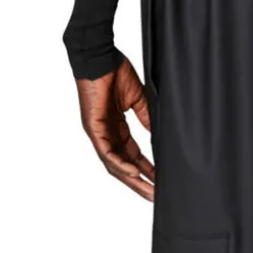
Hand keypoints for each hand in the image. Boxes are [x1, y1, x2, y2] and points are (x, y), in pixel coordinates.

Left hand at [76, 60, 155, 200]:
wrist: (100, 56)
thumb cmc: (115, 71)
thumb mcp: (137, 98)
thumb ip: (146, 117)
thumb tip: (157, 134)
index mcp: (116, 126)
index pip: (131, 154)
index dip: (145, 168)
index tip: (159, 179)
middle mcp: (105, 133)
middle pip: (123, 165)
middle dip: (139, 182)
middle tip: (155, 196)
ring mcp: (98, 132)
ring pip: (114, 163)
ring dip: (131, 179)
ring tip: (148, 191)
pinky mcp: (93, 127)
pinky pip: (106, 152)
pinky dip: (120, 164)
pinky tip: (134, 173)